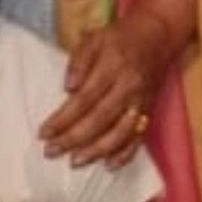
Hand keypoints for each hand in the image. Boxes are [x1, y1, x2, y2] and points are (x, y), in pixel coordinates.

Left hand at [39, 11, 170, 169]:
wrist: (157, 37)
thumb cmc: (118, 36)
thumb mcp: (94, 37)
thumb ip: (79, 60)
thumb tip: (68, 87)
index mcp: (112, 67)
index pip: (84, 99)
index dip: (64, 119)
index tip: (44, 132)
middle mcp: (128, 88)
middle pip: (99, 120)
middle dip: (74, 139)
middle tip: (51, 151)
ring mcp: (141, 103)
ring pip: (119, 134)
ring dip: (96, 151)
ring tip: (74, 162)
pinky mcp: (149, 112)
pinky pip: (138, 138)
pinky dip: (125, 154)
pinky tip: (109, 165)